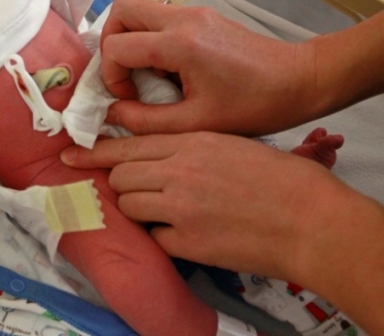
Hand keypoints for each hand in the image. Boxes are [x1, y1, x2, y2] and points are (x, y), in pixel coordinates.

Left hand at [61, 132, 343, 280]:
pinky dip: (166, 237)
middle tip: (141, 191)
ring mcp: (179, 207)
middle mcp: (179, 170)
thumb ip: (194, 148)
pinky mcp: (187, 242)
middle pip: (121, 175)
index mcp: (193, 141)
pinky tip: (192, 234)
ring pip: (130, 204)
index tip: (69, 155)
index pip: (128, 144)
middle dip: (124, 183)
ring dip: (142, 209)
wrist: (314, 221)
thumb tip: (164, 159)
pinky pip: (155, 237)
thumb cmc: (285, 180)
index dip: (95, 151)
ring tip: (172, 214)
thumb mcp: (234, 145)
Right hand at [99, 0, 320, 135]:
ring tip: (146, 78)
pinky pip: (159, 20)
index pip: (116, 46)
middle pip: (120, 11)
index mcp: (179, 43)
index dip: (111, 77)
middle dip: (110, 46)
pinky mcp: (202, 17)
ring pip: (138, 11)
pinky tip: (169, 73)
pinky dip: (151, 42)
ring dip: (130, 42)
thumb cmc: (255, 105)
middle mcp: (182, 18)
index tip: (129, 100)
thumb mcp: (196, 123)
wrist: (300, 81)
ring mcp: (193, 13)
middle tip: (124, 78)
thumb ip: (146, 121)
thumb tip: (112, 113)